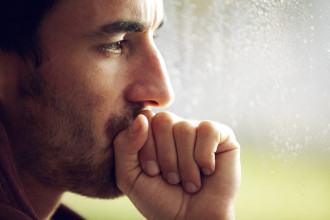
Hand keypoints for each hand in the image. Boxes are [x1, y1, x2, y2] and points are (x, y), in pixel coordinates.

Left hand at [114, 111, 240, 219]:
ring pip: (184, 128)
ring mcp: (198, 129)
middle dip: (165, 156)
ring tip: (189, 182)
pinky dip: (204, 157)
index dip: (146, 148)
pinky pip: (208, 131)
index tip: (152, 172)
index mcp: (154, 132)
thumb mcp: (129, 176)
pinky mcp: (221, 135)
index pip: (144, 119)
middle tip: (171, 178)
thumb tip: (143, 116)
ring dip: (185, 164)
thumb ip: (124, 145)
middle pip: (163, 120)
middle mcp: (175, 127)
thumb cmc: (160, 199)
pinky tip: (207, 171)